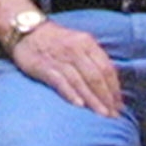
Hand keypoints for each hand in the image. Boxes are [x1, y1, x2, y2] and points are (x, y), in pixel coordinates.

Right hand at [10, 19, 124, 116]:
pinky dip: (71, 94)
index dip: (115, 88)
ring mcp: (60, 59)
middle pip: (96, 77)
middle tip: (114, 115)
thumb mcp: (78, 42)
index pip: (106, 68)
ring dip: (93, 100)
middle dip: (107, 98)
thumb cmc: (56, 40)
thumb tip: (109, 84)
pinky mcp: (45, 67)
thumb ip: (92, 59)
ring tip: (102, 114)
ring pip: (81, 82)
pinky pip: (61, 83)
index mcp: (87, 43)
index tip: (119, 104)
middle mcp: (75, 50)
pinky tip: (79, 105)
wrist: (26, 30)